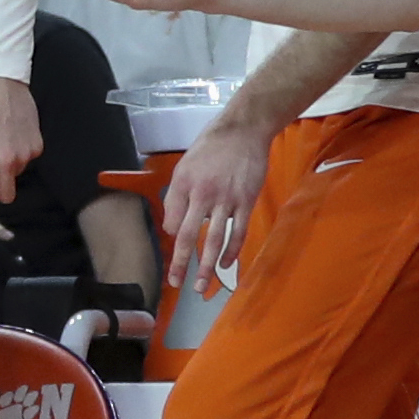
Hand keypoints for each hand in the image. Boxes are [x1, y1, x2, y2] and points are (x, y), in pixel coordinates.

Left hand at [0, 70, 39, 219]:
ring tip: (2, 144)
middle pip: (6, 195)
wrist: (2, 84)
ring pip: (17, 174)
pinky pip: (28, 159)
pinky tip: (14, 135)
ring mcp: (24, 155)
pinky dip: (21, 152)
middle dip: (0, 191)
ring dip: (10, 167)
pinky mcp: (37, 146)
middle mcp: (6, 162)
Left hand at [157, 105, 275, 291]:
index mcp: (183, 187)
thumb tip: (172, 228)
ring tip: (201, 286)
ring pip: (214, 240)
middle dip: (181, 264)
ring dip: (207, 266)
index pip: (172, 222)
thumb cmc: (210, 149)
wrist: (242, 131)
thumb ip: (175, 197)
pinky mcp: (246, 201)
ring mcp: (226, 200)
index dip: (171, 242)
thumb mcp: (183, 168)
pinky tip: (227, 265)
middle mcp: (202, 195)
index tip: (173, 255)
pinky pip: (238, 231)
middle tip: (176, 284)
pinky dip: (232, 251)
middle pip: (189, 237)